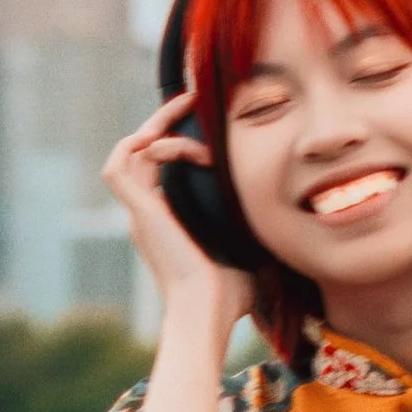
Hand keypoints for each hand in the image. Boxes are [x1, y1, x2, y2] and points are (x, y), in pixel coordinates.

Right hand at [102, 92, 254, 335]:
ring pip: (131, 152)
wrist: (208, 312)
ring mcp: (140, 213)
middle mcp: (149, 213)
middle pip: (143, 151)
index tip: (207, 121)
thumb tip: (291, 211)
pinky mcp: (139, 213)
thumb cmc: (231, 295)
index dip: (178, 138)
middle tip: (191, 99)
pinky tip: (169, 140)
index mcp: (169, 220)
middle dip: (165, 122)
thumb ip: (256, 224)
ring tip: (186, 116)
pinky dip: (138, 146)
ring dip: (158, 130)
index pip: (163, 166)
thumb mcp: (248, 246)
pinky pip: (120, 167)